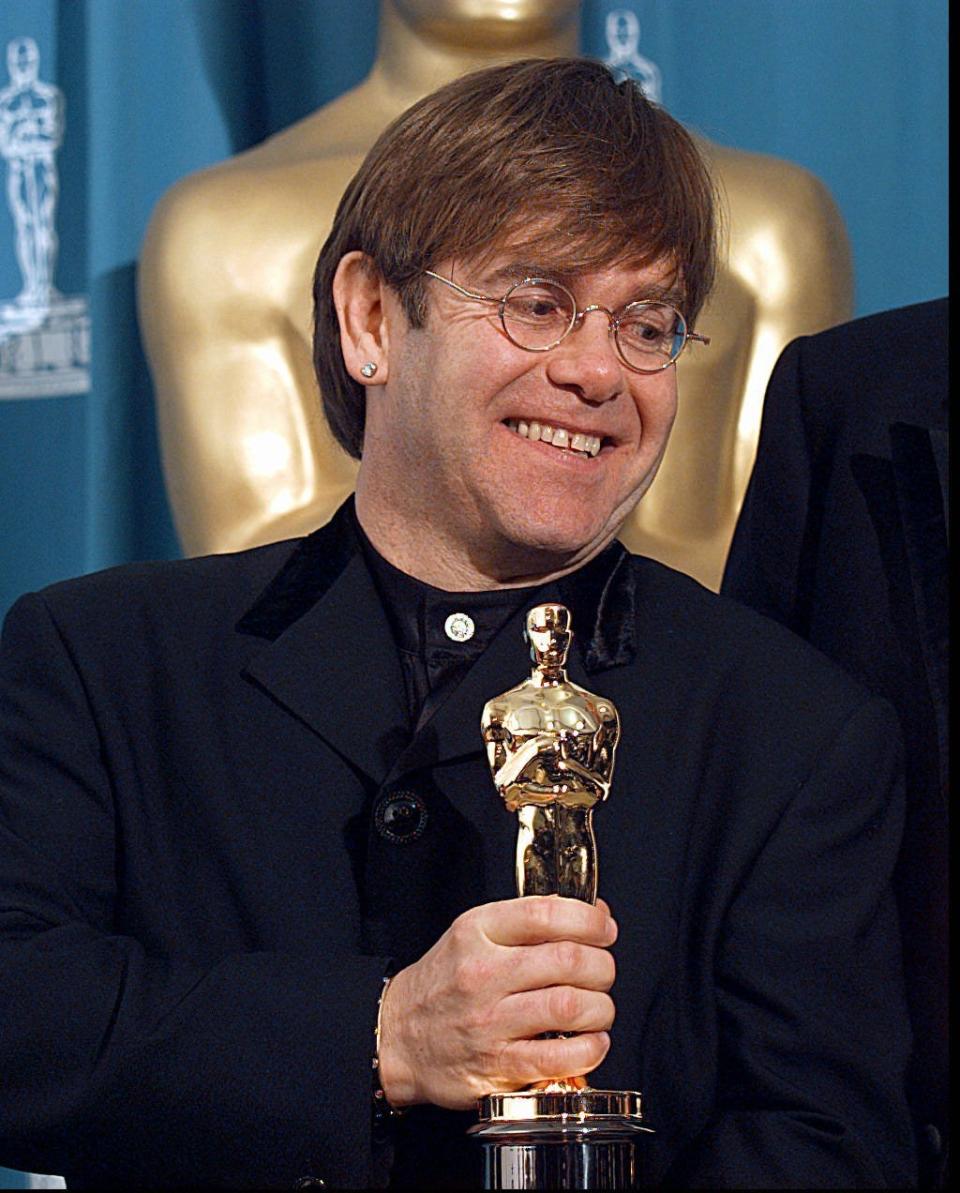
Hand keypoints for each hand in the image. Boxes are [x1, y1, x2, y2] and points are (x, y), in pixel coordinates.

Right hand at [377, 896, 616, 1109]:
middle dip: (602, 966)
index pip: (546, 914)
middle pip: (568, 960)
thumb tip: (593, 914)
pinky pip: (559, 1057)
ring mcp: (489, 1021)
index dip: (589, 920)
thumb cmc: (444, 983)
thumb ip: (528, 921)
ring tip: (598, 1009)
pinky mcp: (496, 1066)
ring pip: (570, 1006)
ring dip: (601, 1008)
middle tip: (602, 973)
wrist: (398, 1036)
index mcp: (478, 932)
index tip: (604, 930)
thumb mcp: (474, 933)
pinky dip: (590, 1049)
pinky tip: (591, 1041)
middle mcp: (483, 973)